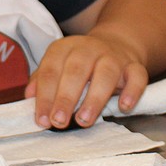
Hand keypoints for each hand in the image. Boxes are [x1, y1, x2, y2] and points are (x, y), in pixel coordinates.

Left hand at [25, 34, 147, 129]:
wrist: (117, 43)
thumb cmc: (81, 63)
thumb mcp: (59, 65)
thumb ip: (43, 80)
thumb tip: (28, 97)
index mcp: (66, 48)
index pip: (51, 69)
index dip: (45, 95)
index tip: (41, 119)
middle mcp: (89, 48)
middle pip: (76, 70)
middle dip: (66, 97)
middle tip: (58, 122)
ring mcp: (114, 56)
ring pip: (106, 73)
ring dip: (94, 98)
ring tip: (84, 120)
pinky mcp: (135, 66)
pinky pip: (137, 76)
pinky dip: (132, 91)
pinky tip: (124, 106)